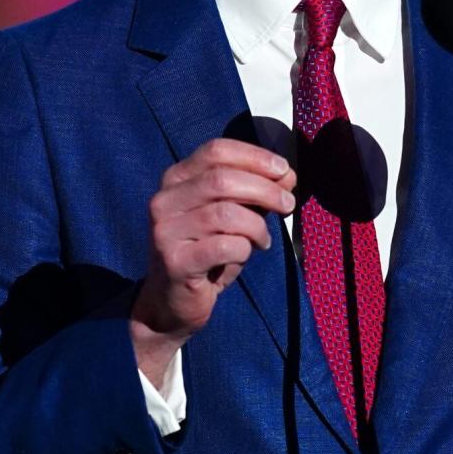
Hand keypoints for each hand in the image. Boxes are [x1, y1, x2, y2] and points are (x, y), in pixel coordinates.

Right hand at [129, 138, 295, 385]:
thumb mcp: (231, 217)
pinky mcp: (175, 261)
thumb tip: (287, 173)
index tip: (283, 170)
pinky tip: (247, 253)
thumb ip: (255, 193)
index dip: (254, 157)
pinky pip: (224, 246)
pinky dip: (245, 248)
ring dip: (256, 225)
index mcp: (176, 180)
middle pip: (222, 179)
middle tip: (288, 203)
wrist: (171, 302)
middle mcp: (165, 200)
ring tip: (263, 238)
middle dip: (265, 189)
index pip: (216, 151)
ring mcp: (166, 231)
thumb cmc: (205, 254)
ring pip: (225, 213)